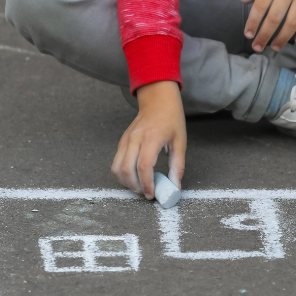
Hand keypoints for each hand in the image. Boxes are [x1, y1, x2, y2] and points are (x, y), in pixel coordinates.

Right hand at [111, 80, 186, 197]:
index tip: (152, 194)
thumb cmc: (171, 120)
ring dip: (126, 182)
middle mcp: (135, 139)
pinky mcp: (121, 142)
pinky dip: (122, 174)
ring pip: (116, 167)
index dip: (147, 184)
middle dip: (135, 186)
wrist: (158, 101)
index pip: (144, 166)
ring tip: (139, 187)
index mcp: (151, 138)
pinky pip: (116, 162)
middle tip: (146, 193)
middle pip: (126, 169)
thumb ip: (177, 166)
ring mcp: (125, 140)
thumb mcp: (180, 143)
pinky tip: (134, 177)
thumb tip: (175, 187)